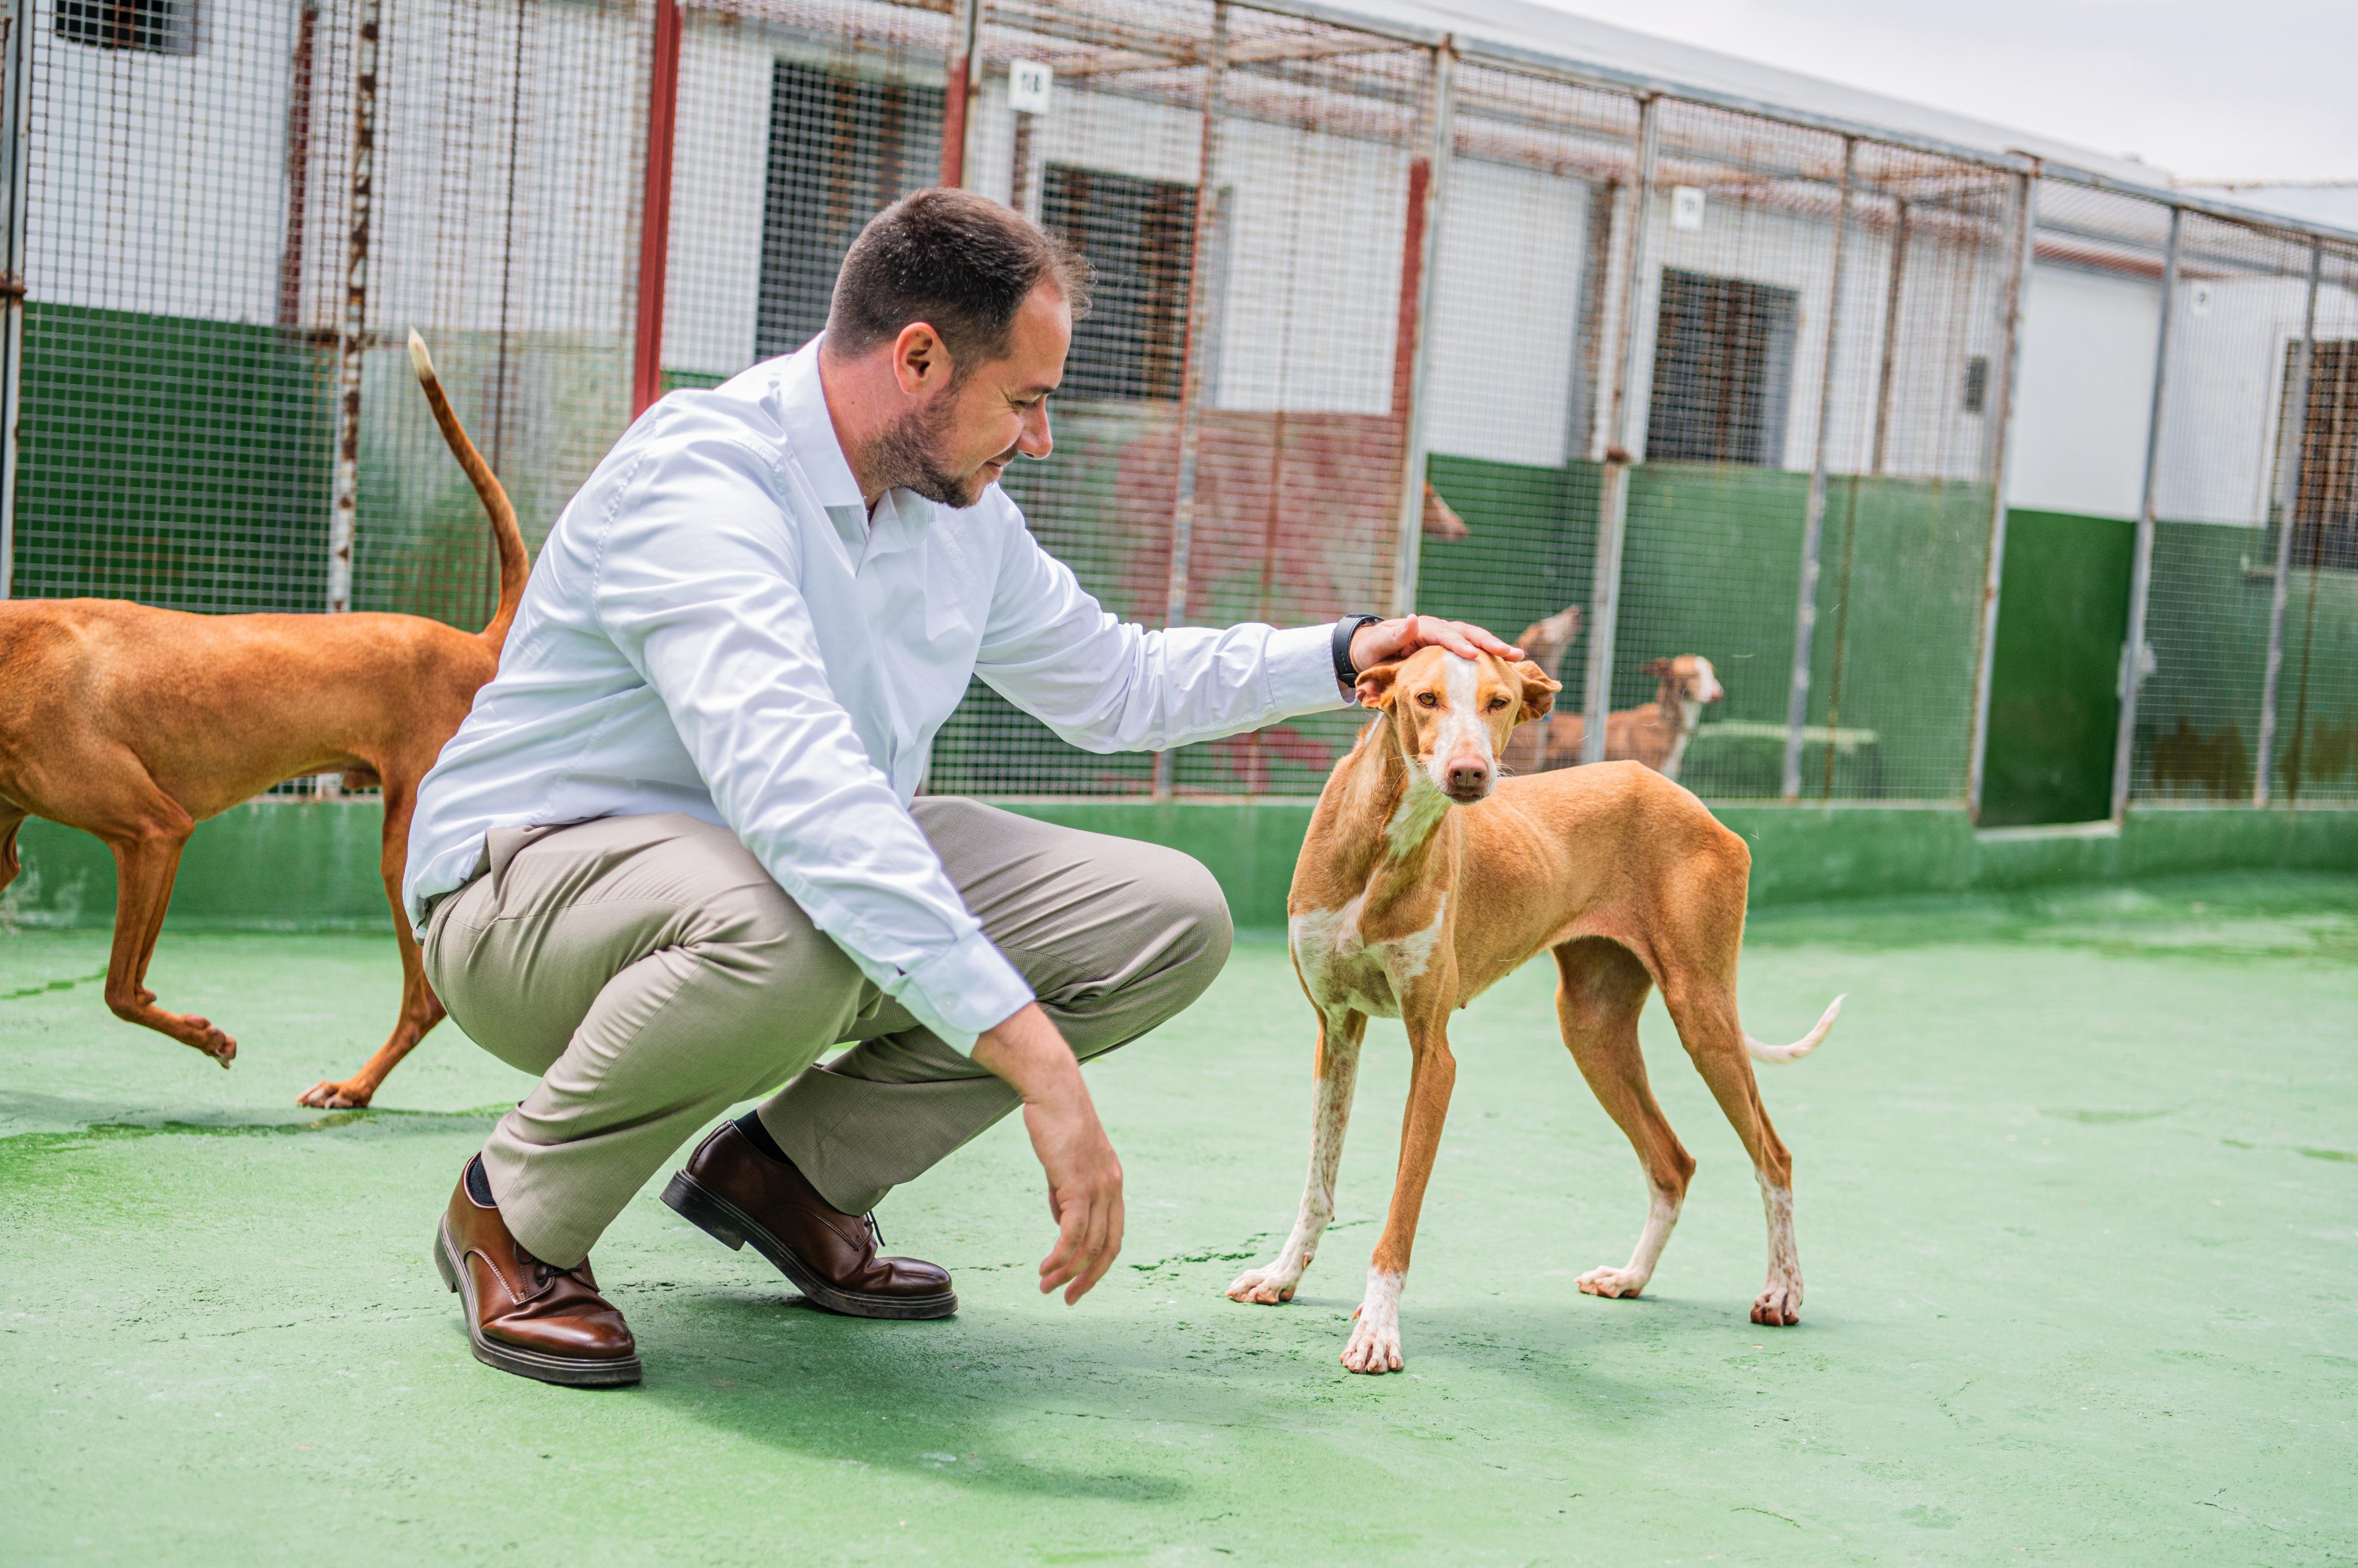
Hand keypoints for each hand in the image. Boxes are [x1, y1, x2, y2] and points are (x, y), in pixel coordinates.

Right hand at [972, 1003, 1124, 1304]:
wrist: (1054, 1091)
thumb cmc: (1055, 1122)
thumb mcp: (1064, 1165)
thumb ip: (1066, 1195)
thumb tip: (1061, 1225)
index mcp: (1113, 1184)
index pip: (1113, 1235)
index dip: (1098, 1264)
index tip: (1079, 1283)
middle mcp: (1113, 1189)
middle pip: (1107, 1248)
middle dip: (1089, 1279)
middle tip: (1068, 1300)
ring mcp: (1098, 1188)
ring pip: (1089, 1245)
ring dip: (1067, 1272)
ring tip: (1046, 1286)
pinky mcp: (1078, 1185)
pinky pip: (1072, 1233)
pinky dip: (1060, 1256)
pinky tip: (1046, 1267)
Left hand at [1350, 614, 1523, 675]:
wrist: (1371, 652)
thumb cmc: (1372, 649)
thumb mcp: (1377, 644)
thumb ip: (1394, 635)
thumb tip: (1412, 618)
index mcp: (1424, 628)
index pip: (1445, 634)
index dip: (1459, 644)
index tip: (1473, 655)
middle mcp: (1440, 631)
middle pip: (1468, 634)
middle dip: (1489, 642)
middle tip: (1510, 652)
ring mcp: (1447, 640)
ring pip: (1475, 642)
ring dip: (1495, 649)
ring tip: (1517, 657)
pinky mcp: (1451, 652)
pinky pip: (1473, 653)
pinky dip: (1489, 659)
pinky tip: (1508, 668)